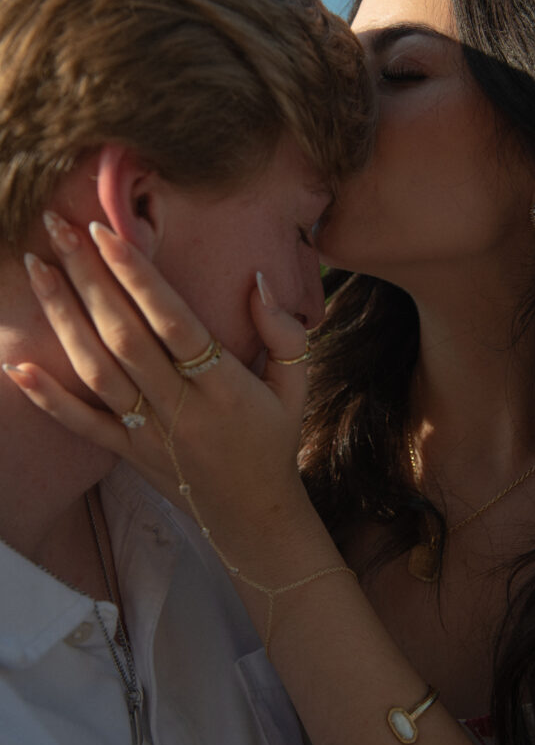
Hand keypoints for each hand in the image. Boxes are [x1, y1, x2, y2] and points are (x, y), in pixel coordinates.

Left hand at [6, 213, 313, 550]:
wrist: (255, 517)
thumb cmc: (274, 440)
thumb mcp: (297, 385)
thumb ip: (284, 332)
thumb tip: (258, 280)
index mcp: (225, 386)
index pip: (174, 321)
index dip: (138, 275)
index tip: (106, 231)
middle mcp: (182, 408)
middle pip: (125, 336)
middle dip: (89, 277)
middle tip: (57, 227)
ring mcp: (151, 434)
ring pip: (98, 371)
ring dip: (63, 317)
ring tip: (37, 268)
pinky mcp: (129, 455)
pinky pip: (83, 426)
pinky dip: (47, 398)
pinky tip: (15, 365)